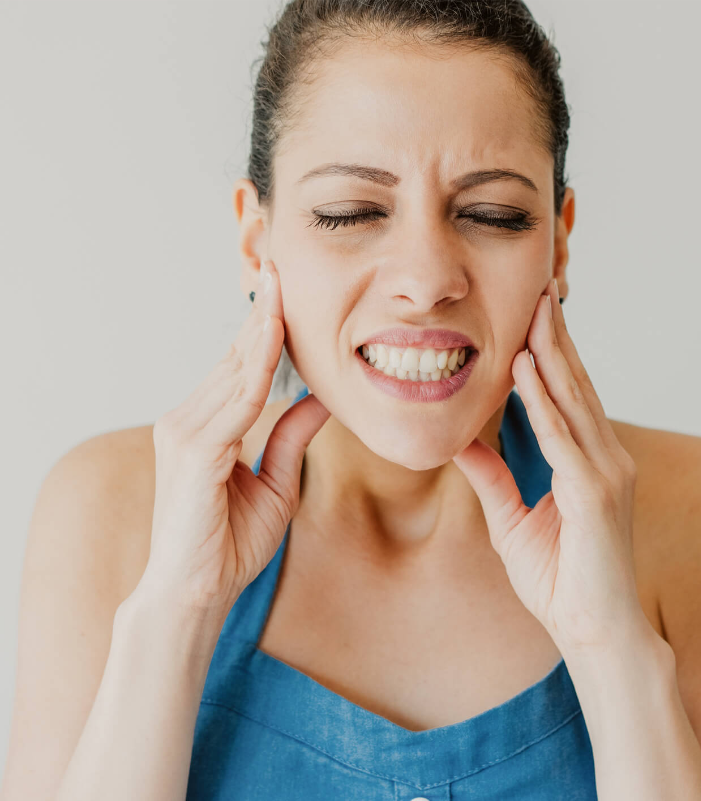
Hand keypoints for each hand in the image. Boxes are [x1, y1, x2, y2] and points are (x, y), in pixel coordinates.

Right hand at [139, 259, 329, 613]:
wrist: (196, 593)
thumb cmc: (229, 544)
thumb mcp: (278, 482)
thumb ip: (292, 437)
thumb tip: (323, 397)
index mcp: (207, 423)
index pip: (243, 364)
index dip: (267, 324)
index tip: (288, 285)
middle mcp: (189, 418)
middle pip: (237, 355)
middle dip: (263, 309)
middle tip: (285, 259)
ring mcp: (186, 431)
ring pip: (236, 369)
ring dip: (262, 324)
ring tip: (284, 281)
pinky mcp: (194, 451)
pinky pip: (235, 400)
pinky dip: (256, 365)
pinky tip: (274, 334)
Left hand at [452, 278, 651, 654]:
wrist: (596, 633)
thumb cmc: (563, 583)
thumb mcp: (514, 522)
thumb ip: (493, 478)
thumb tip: (462, 442)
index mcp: (593, 462)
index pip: (569, 395)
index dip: (551, 352)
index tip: (532, 313)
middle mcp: (607, 458)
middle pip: (575, 384)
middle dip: (555, 335)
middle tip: (539, 286)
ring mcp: (607, 473)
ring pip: (573, 399)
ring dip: (550, 352)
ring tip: (534, 309)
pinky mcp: (596, 494)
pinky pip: (563, 437)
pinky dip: (543, 400)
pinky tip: (525, 368)